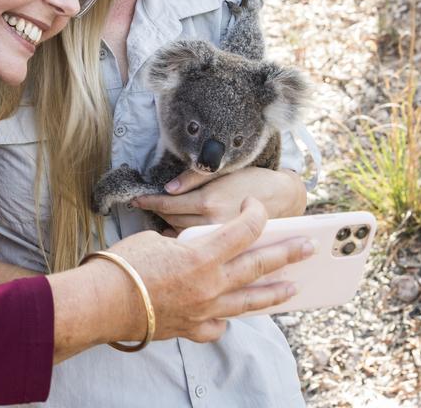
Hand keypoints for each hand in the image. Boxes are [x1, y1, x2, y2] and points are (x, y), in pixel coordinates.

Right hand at [105, 198, 313, 342]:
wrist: (102, 303)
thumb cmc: (121, 265)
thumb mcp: (154, 241)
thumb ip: (181, 244)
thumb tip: (187, 249)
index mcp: (203, 254)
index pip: (245, 230)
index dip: (256, 215)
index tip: (257, 208)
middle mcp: (211, 284)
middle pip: (258, 265)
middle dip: (287, 253)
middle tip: (308, 248)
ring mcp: (205, 310)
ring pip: (249, 300)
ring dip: (274, 293)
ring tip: (293, 288)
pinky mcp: (192, 328)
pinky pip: (219, 325)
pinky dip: (226, 319)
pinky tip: (232, 316)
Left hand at [132, 167, 306, 232]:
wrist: (283, 198)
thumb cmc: (252, 180)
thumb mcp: (223, 171)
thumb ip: (193, 178)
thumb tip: (168, 189)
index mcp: (209, 201)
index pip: (169, 203)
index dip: (151, 200)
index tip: (137, 198)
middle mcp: (211, 223)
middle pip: (172, 220)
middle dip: (158, 212)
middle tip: (147, 205)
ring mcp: (218, 239)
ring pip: (181, 235)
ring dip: (169, 226)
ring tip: (161, 219)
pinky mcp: (226, 249)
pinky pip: (196, 245)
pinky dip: (184, 240)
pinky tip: (178, 235)